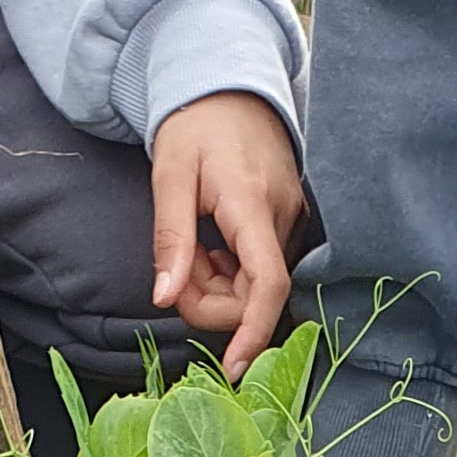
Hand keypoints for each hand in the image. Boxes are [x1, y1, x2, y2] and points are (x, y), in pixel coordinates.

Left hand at [151, 91, 302, 378]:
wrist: (229, 88)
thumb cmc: (195, 125)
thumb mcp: (170, 176)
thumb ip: (171, 239)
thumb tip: (164, 298)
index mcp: (252, 204)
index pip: (267, 284)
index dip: (253, 332)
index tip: (234, 369)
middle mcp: (283, 218)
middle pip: (255, 297)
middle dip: (210, 303)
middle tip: (175, 273)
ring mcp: (292, 223)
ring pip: (256, 290)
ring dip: (218, 290)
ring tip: (193, 253)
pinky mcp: (289, 227)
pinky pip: (261, 273)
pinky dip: (231, 276)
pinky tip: (214, 249)